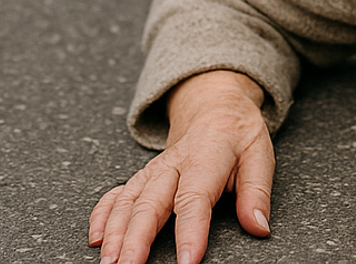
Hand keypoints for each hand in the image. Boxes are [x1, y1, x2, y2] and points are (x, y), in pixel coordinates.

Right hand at [88, 71, 273, 263]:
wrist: (215, 107)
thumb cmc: (238, 134)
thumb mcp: (259, 154)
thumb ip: (257, 192)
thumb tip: (258, 227)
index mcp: (206, 157)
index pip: (195, 197)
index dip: (190, 231)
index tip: (188, 261)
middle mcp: (174, 163)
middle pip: (151, 202)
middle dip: (137, 238)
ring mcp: (154, 170)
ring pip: (128, 200)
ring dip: (116, 231)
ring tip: (110, 261)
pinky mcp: (142, 176)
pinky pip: (117, 193)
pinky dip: (102, 213)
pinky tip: (96, 237)